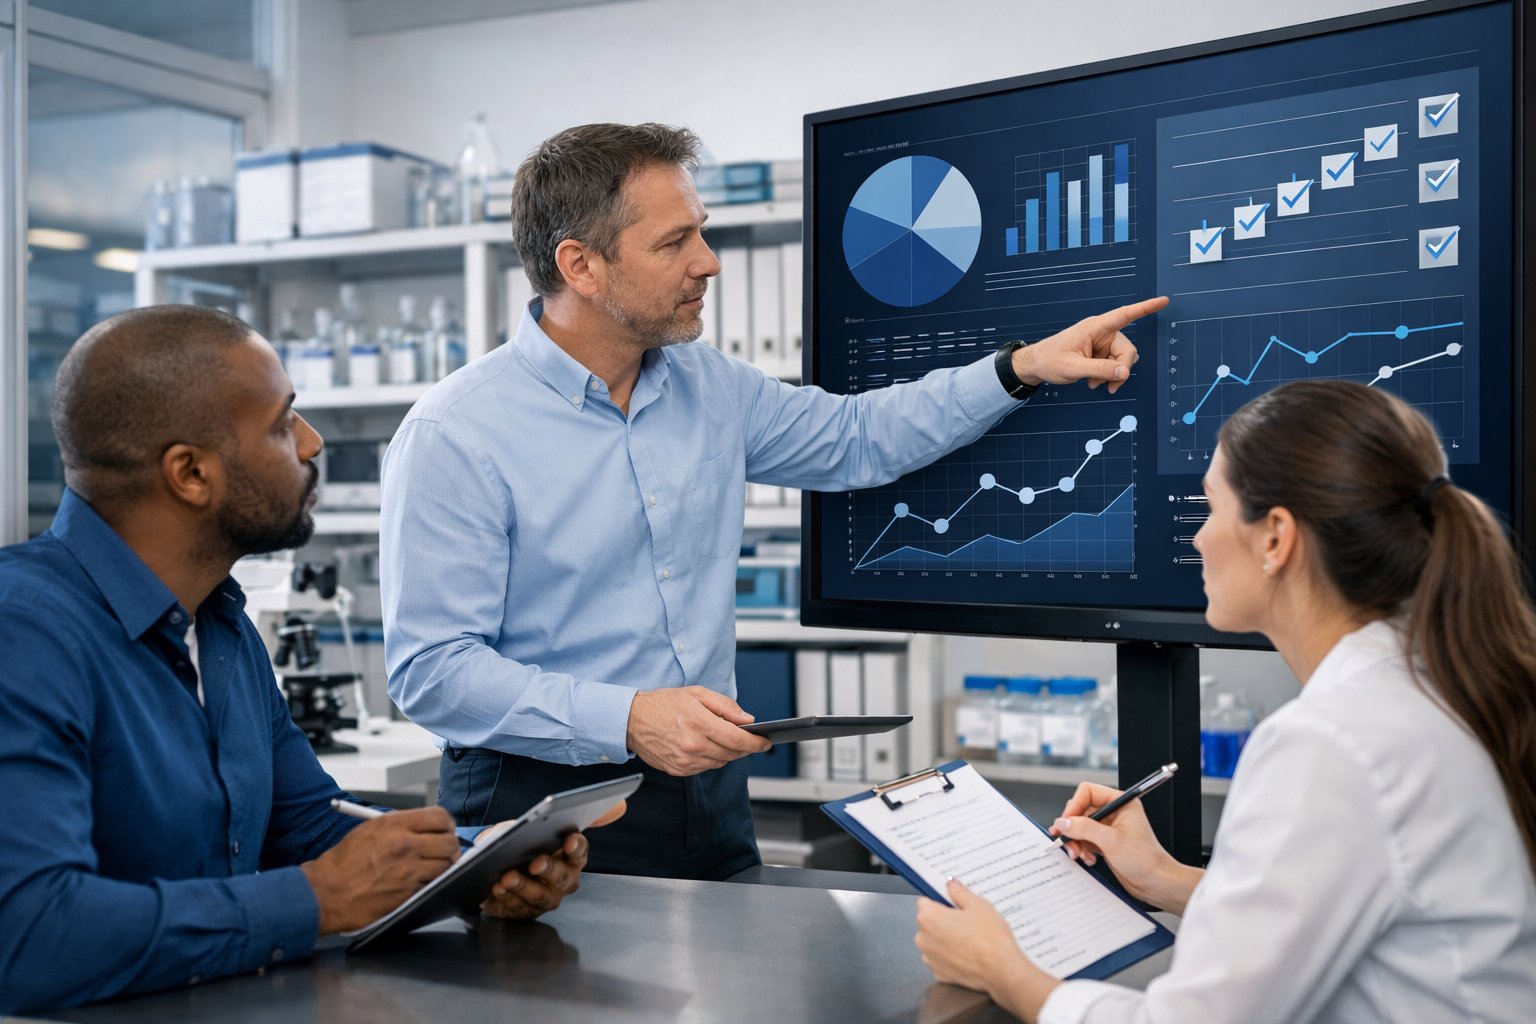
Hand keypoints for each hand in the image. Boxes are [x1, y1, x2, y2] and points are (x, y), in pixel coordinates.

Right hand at [301, 806, 461, 934]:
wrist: (325, 892)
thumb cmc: (343, 862)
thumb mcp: (370, 830)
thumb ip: (400, 826)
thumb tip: (427, 828)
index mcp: (394, 825)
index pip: (439, 817)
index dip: (446, 824)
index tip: (445, 830)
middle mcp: (404, 845)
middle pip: (449, 842)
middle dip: (450, 846)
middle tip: (444, 851)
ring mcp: (408, 871)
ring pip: (446, 865)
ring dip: (444, 867)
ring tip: (433, 867)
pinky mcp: (408, 893)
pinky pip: (433, 885)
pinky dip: (431, 884)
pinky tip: (420, 882)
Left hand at [478, 800, 626, 918]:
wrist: (502, 861)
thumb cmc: (532, 842)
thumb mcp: (551, 823)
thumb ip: (586, 815)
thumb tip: (622, 805)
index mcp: (573, 861)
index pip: (580, 854)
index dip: (576, 848)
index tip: (570, 839)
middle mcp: (562, 884)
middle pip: (560, 880)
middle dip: (549, 871)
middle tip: (535, 862)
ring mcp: (541, 901)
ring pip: (536, 898)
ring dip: (522, 888)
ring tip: (506, 877)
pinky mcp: (519, 912)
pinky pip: (513, 911)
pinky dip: (504, 902)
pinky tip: (493, 890)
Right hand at [625, 685, 770, 775]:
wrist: (632, 720)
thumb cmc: (664, 703)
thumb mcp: (697, 694)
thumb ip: (725, 706)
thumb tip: (747, 720)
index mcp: (698, 723)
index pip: (737, 740)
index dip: (755, 743)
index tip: (766, 743)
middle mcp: (692, 745)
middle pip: (731, 753)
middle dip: (743, 747)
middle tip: (747, 738)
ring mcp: (684, 761)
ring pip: (719, 762)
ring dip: (726, 753)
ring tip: (720, 738)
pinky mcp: (678, 770)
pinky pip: (704, 768)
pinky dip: (710, 758)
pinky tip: (704, 746)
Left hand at [915, 879, 1058, 1020]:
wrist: (1001, 971)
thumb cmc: (990, 939)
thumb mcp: (978, 905)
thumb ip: (960, 892)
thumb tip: (951, 884)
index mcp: (929, 917)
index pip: (925, 901)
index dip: (940, 900)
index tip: (952, 902)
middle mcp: (923, 938)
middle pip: (929, 921)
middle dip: (944, 919)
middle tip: (966, 920)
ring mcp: (930, 958)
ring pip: (935, 941)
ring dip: (946, 938)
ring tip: (970, 938)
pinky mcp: (938, 973)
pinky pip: (941, 958)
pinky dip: (950, 955)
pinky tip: (968, 953)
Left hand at [1012, 296, 1167, 393]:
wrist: (1036, 365)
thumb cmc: (1049, 360)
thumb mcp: (1074, 368)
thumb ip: (1100, 370)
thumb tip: (1125, 373)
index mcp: (1095, 328)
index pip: (1124, 315)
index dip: (1145, 308)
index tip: (1163, 301)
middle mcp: (1101, 333)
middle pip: (1127, 349)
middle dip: (1121, 369)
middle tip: (1110, 387)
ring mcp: (1101, 343)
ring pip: (1122, 360)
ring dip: (1113, 375)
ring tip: (1095, 384)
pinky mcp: (1099, 353)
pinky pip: (1114, 365)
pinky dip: (1107, 376)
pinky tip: (1093, 383)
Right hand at [1050, 781, 1202, 913]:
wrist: (1156, 882)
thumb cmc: (1145, 860)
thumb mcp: (1112, 841)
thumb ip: (1085, 828)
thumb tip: (1063, 822)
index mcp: (1120, 803)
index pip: (1088, 792)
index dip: (1074, 806)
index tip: (1066, 823)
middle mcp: (1114, 812)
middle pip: (1081, 810)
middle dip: (1073, 827)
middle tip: (1068, 841)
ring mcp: (1109, 827)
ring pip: (1080, 826)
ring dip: (1076, 841)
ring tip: (1079, 854)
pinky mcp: (1105, 842)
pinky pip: (1085, 839)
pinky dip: (1082, 849)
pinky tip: (1088, 859)